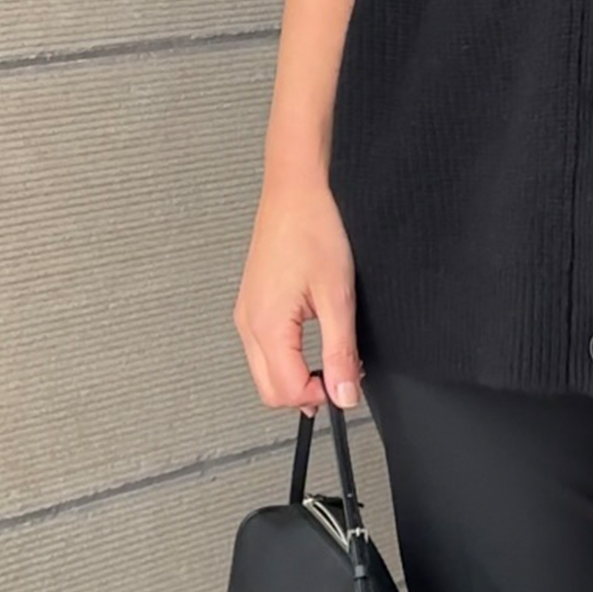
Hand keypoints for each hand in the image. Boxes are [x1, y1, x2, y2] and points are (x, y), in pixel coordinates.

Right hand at [233, 172, 361, 411]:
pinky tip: (312, 343)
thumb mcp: (337, 298)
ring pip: (265, 373)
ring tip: (330, 357)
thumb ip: (340, 352)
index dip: (321, 398)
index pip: (286, 392)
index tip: (346, 385)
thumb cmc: (313, 231)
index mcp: (267, 326)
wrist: (295, 194)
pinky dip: (287, 359)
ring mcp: (246, 315)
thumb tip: (344, 394)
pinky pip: (263, 351)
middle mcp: (248, 324)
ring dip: (297, 377)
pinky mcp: (251, 306)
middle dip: (305, 394)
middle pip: (270, 391)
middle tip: (340, 376)